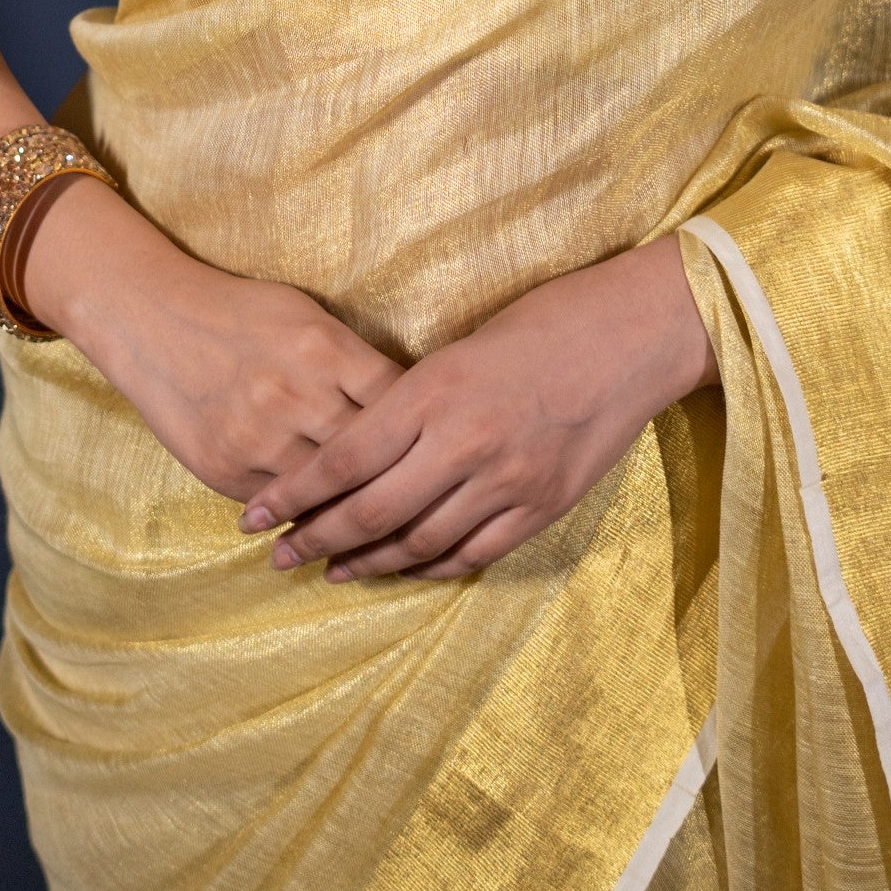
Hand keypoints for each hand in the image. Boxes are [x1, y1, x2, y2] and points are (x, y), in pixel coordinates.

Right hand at [22, 178, 403, 502]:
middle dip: (405, 477)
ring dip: (362, 510)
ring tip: (397, 526)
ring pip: (330, 493)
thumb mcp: (306, 315)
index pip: (399, 400)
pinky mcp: (226, 470)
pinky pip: (283, 507)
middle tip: (435, 496)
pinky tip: (334, 525)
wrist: (153, 321)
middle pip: (372, 455)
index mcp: (324, 349)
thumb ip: (353, 358)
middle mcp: (296, 396)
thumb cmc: (240, 312)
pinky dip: (310, 515)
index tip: (442, 440)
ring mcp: (259, 439)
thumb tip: (409, 398)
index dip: (426, 426)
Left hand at [238, 235, 716, 580]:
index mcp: (434, 391)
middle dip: (315, 540)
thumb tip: (359, 446)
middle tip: (278, 559)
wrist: (636, 334)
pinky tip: (404, 569)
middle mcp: (464, 442)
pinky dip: (431, 566)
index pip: (343, 460)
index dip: (293, 495)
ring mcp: (507, 480)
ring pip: (418, 542)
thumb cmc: (545, 321)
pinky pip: (472, 552)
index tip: (254, 515)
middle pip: (369, 512)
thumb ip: (412, 399)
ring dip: (368, 562)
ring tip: (332, 569)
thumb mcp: (460, 346)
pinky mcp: (543, 505)